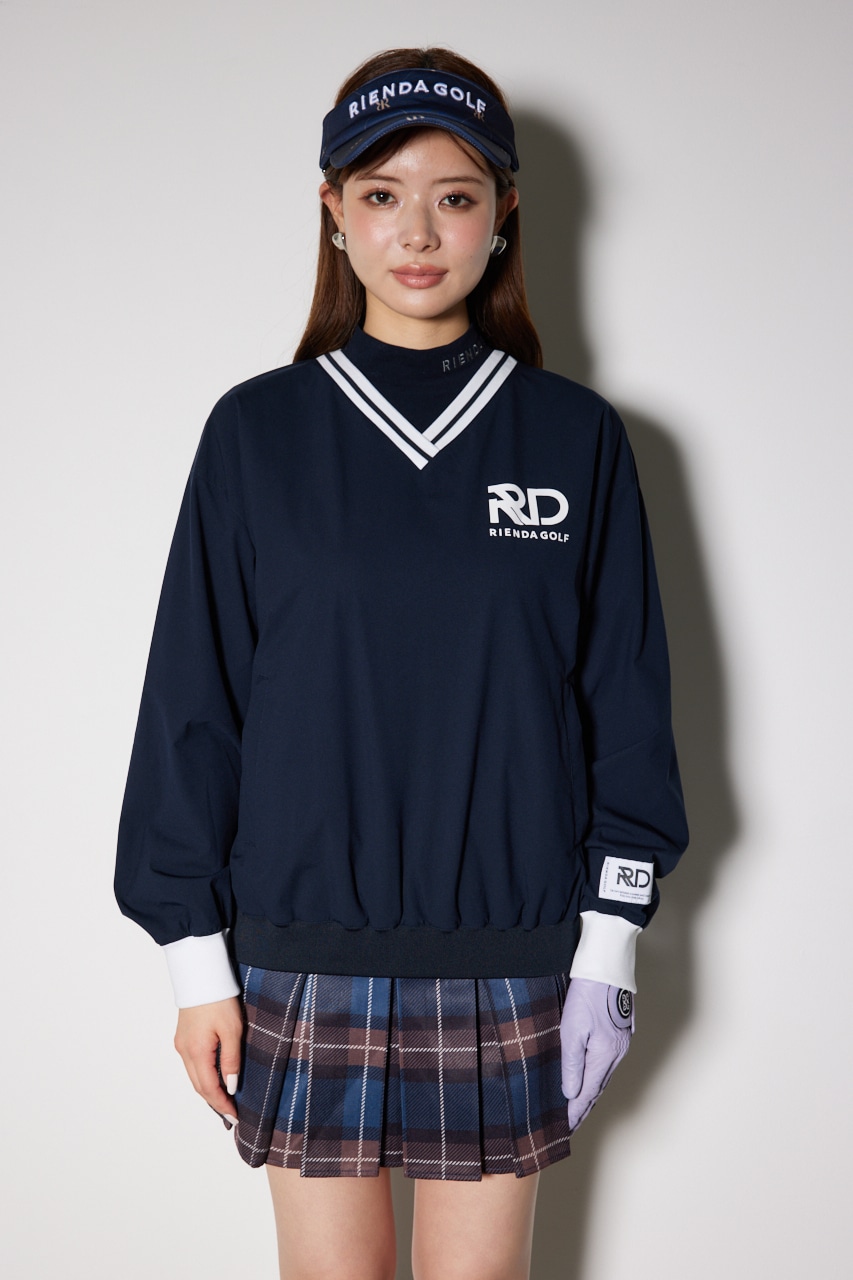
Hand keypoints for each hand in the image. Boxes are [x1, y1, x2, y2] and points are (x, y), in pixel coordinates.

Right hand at [174, 997, 242, 1127]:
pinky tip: (214, 1079)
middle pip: (199, 1086)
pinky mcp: (183, 1038)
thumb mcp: (232, 1030)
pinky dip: (203, 1077)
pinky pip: (193, 1065)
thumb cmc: (219, 999)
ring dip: (208, 1091)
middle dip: (215, 1102)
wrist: (202, 975)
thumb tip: (230, 1086)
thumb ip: (231, 1060)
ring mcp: (182, 1044)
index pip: (208, 1088)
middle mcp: (185, 1051)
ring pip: (194, 1076)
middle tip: (231, 1115)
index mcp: (197, 1051)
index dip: (222, 1105)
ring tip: (225, 1102)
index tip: (235, 1117)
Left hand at [560, 978, 633, 1131]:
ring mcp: (621, 1043)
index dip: (575, 1113)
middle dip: (583, 1108)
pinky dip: (598, 1076)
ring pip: (604, 1076)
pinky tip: (592, 1077)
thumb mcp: (571, 1029)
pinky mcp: (621, 1032)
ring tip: (578, 1108)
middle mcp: (617, 1053)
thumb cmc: (587, 994)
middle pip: (598, 1088)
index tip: (565, 1130)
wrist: (606, 967)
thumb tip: (571, 1093)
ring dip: (591, 1093)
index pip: (587, 1094)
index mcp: (605, 1055)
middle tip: (570, 1126)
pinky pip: (608, 1063)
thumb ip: (571, 1064)